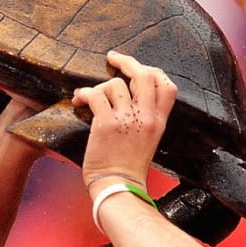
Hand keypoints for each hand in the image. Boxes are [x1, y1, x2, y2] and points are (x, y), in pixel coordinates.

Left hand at [77, 51, 176, 190]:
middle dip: (127, 62)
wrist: (118, 187)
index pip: (168, 86)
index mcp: (158, 122)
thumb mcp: (148, 141)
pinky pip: (94, 95)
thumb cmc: (128, 168)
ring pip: (115, 83)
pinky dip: (83, 94)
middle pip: (145, 74)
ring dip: (99, 87)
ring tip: (90, 98)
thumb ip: (144, 119)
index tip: (137, 69)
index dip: (153, 71)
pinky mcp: (106, 123)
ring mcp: (127, 119)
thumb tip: (130, 98)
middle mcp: (146, 117)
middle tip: (113, 59)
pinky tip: (78, 101)